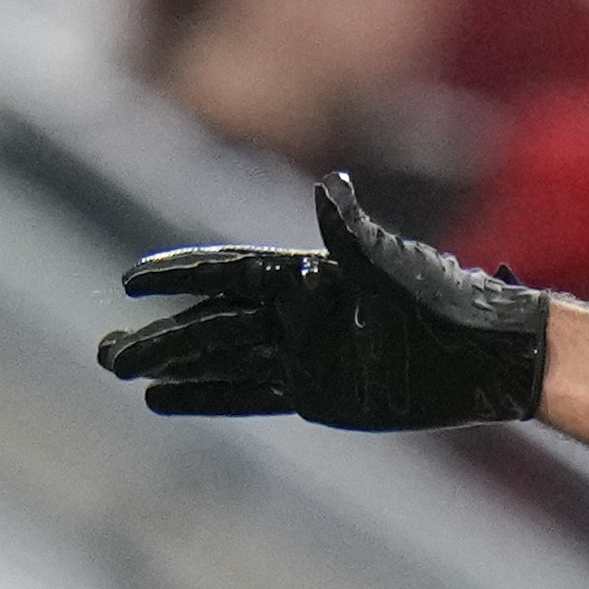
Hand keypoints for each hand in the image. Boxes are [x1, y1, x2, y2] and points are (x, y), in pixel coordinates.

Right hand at [100, 176, 556, 435]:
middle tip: (107, 352)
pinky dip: (205, 397)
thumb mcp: (393, 270)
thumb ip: (351, 236)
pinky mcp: (313, 393)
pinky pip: (247, 396)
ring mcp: (298, 354)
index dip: (179, 278)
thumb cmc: (443, 302)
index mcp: (302, 274)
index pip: (225, 274)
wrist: (481, 357)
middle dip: (158, 337)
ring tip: (122, 371)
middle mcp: (292, 313)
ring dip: (170, 366)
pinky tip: (163, 400)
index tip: (133, 283)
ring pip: (218, 360)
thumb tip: (331, 188)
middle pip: (209, 324)